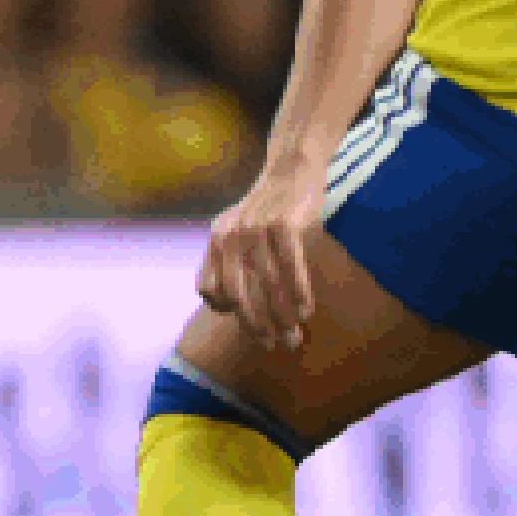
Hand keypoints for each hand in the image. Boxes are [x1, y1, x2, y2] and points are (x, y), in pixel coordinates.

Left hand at [198, 163, 325, 348]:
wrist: (291, 169)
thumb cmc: (267, 211)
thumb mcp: (237, 232)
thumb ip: (231, 264)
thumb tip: (233, 308)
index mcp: (215, 240)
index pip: (210, 289)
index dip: (226, 312)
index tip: (248, 326)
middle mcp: (229, 235)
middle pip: (238, 294)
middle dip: (256, 326)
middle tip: (273, 346)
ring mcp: (256, 228)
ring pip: (267, 285)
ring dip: (282, 316)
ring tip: (294, 336)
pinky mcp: (284, 223)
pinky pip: (291, 266)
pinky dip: (298, 292)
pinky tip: (306, 311)